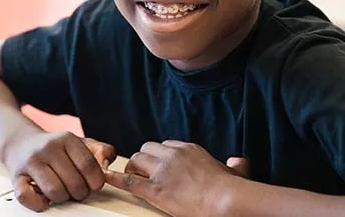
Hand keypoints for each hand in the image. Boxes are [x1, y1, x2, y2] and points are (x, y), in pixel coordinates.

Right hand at [4, 130, 115, 211]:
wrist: (21, 143)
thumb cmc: (55, 148)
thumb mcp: (80, 143)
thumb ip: (100, 151)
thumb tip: (106, 164)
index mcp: (66, 138)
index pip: (88, 165)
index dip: (95, 181)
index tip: (94, 184)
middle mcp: (48, 148)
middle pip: (74, 182)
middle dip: (80, 192)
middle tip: (77, 189)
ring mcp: (31, 162)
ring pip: (55, 192)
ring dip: (62, 198)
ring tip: (62, 191)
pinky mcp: (16, 177)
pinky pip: (28, 197)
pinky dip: (39, 203)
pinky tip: (44, 196)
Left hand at [104, 141, 244, 216]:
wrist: (225, 199)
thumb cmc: (231, 190)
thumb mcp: (231, 171)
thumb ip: (233, 165)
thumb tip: (238, 161)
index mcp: (188, 149)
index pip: (166, 145)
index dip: (160, 156)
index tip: (159, 165)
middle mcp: (173, 155)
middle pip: (147, 148)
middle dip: (143, 159)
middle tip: (142, 172)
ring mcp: (163, 170)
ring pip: (137, 160)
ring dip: (133, 168)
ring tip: (132, 177)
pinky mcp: (155, 188)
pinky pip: (129, 180)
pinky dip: (116, 178)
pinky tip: (106, 178)